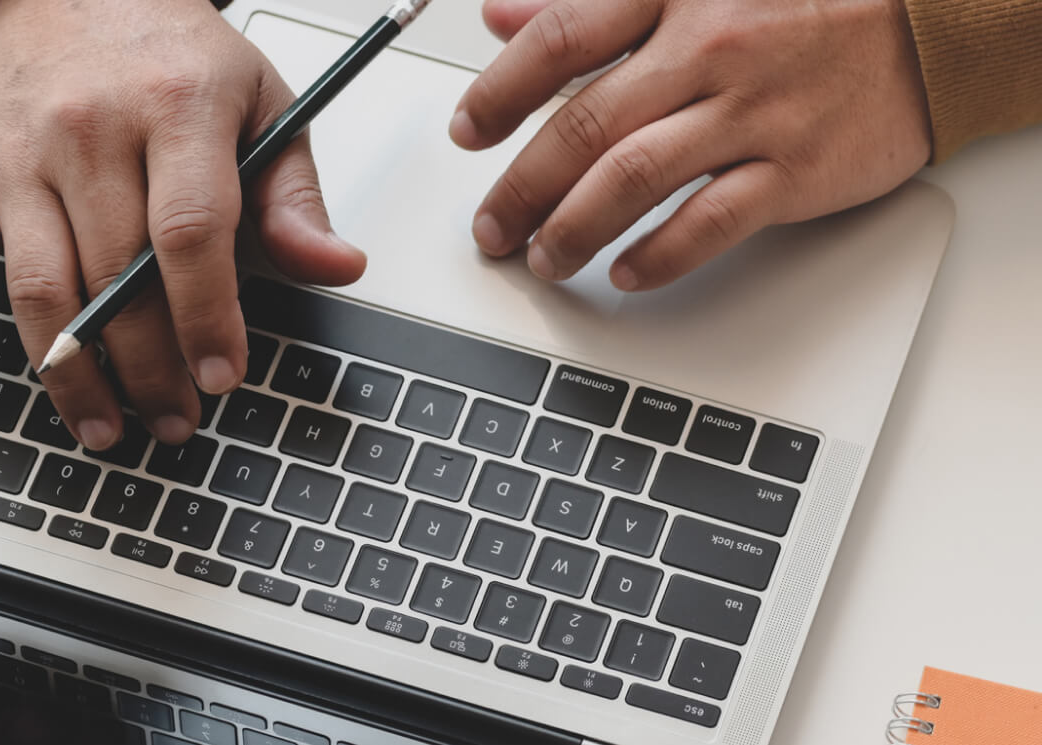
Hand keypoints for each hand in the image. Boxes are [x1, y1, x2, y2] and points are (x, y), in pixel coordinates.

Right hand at [0, 0, 364, 449]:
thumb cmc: (168, 50)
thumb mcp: (258, 99)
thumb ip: (293, 194)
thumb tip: (334, 267)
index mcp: (175, 107)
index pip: (190, 231)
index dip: (207, 316)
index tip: (221, 375)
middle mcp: (90, 132)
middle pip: (115, 275)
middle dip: (148, 367)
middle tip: (175, 419)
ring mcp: (22, 157)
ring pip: (38, 286)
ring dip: (69, 372)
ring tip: (104, 424)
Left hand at [451, 0, 932, 290]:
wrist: (931, 26)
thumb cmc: (801, 5)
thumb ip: (588, 1)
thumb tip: (501, 19)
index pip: (560, 42)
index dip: (498, 93)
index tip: (465, 134)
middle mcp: (707, 50)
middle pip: (583, 126)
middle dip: (520, 186)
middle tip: (489, 226)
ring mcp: (751, 112)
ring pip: (633, 178)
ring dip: (571, 229)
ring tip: (541, 259)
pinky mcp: (795, 169)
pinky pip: (709, 222)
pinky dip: (658, 255)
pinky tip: (623, 272)